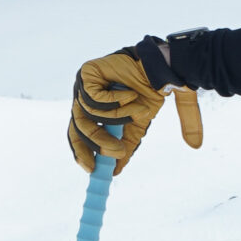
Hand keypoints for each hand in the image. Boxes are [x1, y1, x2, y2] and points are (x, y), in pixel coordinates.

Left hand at [68, 39, 204, 174]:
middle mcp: (84, 99)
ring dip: (118, 117)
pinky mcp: (87, 73)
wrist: (163, 68)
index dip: (81, 153)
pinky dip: (116, 101)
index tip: (92, 171)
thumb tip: (116, 172)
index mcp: (93, 113)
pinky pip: (94, 97)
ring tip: (140, 111)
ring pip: (89, 114)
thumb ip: (129, 146)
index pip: (77, 136)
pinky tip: (131, 94)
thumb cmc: (151, 94)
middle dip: (99, 143)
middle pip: (78, 128)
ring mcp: (84, 85)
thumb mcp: (139, 126)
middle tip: (118, 151)